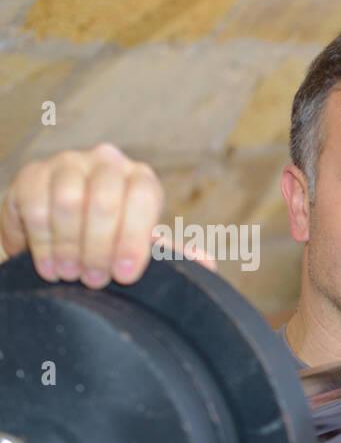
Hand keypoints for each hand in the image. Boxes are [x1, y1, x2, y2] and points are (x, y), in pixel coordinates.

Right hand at [0, 143, 212, 287]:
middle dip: (100, 249)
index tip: (126, 275)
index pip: (144, 199)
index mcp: (141, 178)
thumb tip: (207, 264)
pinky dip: (42, 241)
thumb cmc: (109, 237)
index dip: (135, 240)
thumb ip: (170, 253)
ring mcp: (68, 163)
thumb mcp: (140, 244)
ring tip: (70, 275)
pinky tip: (48, 266)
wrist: (58, 226)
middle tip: (94, 280)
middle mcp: (107, 162)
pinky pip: (36, 205)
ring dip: (69, 247)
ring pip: (69, 203)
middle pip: (106, 202)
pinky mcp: (33, 173)